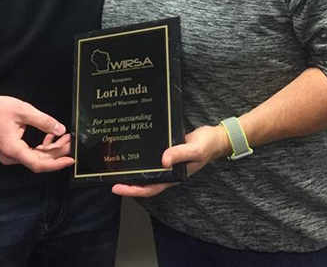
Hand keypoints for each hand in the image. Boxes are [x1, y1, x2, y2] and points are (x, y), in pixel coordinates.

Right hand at [0, 93, 74, 172]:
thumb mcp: (24, 111)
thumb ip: (44, 121)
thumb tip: (60, 130)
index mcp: (13, 150)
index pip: (39, 164)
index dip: (57, 163)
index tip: (70, 160)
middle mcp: (10, 157)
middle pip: (39, 161)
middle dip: (56, 152)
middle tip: (70, 141)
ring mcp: (8, 155)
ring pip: (34, 157)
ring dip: (50, 149)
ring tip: (64, 138)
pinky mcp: (9, 150)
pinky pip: (28, 153)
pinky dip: (40, 147)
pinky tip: (49, 138)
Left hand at [111, 124, 229, 197]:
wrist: (216, 137)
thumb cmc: (206, 145)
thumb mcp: (194, 150)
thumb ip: (179, 154)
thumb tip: (163, 160)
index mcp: (174, 176)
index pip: (150, 188)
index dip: (133, 190)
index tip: (117, 187)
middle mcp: (168, 172)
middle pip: (145, 182)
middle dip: (128, 182)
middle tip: (110, 177)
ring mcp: (167, 163)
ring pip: (147, 171)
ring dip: (133, 171)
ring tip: (117, 166)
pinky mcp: (167, 152)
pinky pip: (152, 159)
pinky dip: (142, 158)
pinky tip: (134, 151)